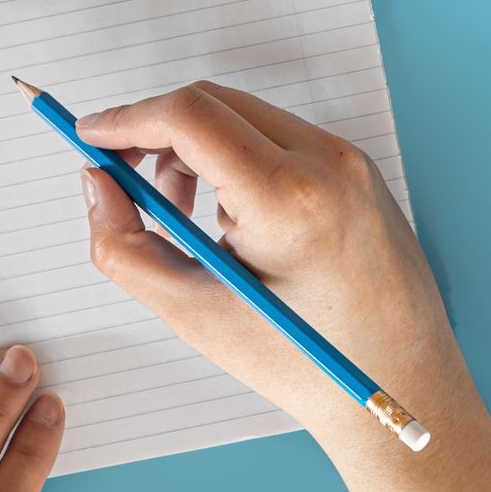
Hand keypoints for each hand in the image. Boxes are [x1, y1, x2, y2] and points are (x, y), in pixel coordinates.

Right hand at [75, 81, 481, 471]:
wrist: (402, 387)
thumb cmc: (302, 363)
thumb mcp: (193, 312)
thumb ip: (124, 245)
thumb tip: (95, 184)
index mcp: (288, 198)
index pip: (189, 116)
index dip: (125, 120)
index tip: (88, 137)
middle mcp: (328, 163)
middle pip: (215, 104)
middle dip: (156, 131)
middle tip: (121, 177)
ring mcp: (352, 162)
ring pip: (247, 119)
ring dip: (197, 148)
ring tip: (182, 218)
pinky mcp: (361, 172)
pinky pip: (281, 139)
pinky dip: (237, 161)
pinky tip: (229, 222)